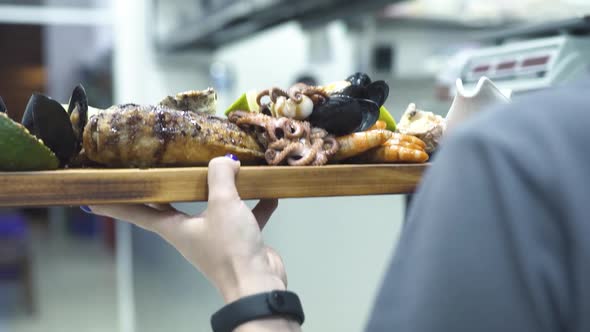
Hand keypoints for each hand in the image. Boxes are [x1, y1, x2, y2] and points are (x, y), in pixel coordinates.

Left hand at [87, 156, 286, 302]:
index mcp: (175, 228)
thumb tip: (226, 160)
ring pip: (214, 207)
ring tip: (230, 169)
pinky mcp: (239, 241)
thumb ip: (220, 176)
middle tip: (162, 164)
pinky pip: (244, 216)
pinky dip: (255, 204)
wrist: (257, 284)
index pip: (137, 212)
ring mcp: (216, 237)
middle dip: (170, 185)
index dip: (115, 204)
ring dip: (222, 190)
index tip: (93, 198)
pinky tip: (268, 192)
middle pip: (174, 204)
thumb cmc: (231, 251)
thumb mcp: (222, 204)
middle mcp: (191, 233)